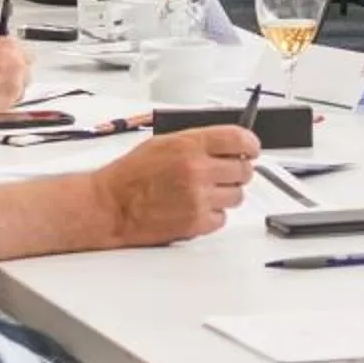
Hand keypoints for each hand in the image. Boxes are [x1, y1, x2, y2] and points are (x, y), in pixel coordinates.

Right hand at [91, 127, 257, 246]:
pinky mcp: (197, 223)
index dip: (250, 144)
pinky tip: (195, 207)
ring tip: (203, 192)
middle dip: (236, 172)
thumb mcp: (162, 143)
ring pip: (237, 196)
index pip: (239, 139)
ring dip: (225, 194)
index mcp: (189, 145)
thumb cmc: (130, 176)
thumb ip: (196, 142)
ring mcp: (199, 198)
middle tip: (224, 174)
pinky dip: (213, 215)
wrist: (111, 205)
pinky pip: (222, 218)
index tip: (251, 149)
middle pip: (244, 170)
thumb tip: (226, 145)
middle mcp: (197, 171)